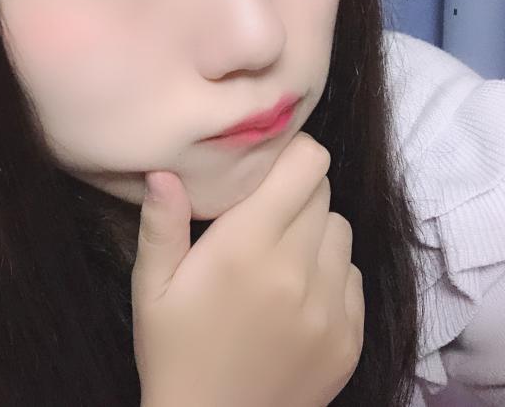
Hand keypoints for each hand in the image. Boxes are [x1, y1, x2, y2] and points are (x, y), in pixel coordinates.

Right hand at [132, 131, 363, 406]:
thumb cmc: (174, 351)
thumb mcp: (151, 288)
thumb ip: (161, 224)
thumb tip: (164, 170)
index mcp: (245, 247)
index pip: (305, 166)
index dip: (293, 153)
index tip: (271, 162)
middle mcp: (297, 270)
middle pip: (323, 193)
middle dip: (296, 190)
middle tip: (264, 214)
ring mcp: (331, 306)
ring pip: (342, 232)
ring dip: (316, 230)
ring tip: (282, 255)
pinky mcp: (351, 337)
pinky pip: (354, 277)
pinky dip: (331, 272)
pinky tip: (299, 294)